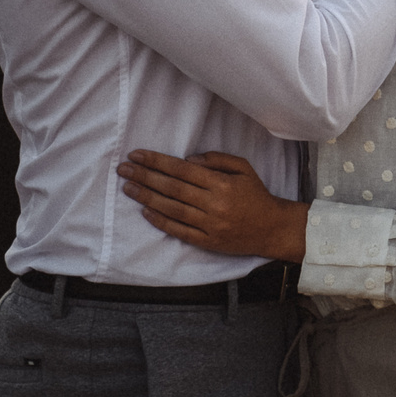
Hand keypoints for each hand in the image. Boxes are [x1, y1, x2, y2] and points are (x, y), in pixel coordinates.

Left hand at [118, 151, 307, 261]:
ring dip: (147, 198)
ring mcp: (209, 224)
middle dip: (145, 177)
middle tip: (123, 169)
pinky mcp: (207, 241)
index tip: (137, 155)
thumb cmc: (256, 195)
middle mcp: (213, 203)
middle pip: (172, 188)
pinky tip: (145, 212)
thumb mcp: (244, 168)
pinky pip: (179, 231)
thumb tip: (187, 160)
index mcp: (221, 183)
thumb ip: (217, 160)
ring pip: (171, 209)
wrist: (272, 228)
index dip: (157, 162)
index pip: (181, 170)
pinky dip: (161, 221)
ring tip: (128, 188)